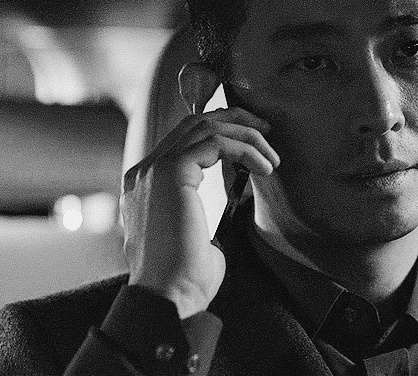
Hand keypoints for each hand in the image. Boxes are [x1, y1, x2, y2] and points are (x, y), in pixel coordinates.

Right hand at [120, 107, 279, 317]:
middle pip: (192, 123)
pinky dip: (246, 150)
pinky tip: (265, 168)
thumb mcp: (196, 238)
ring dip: (246, 136)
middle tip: (267, 133)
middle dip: (235, 121)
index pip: (183, 140)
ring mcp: (153, 170)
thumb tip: (228, 209)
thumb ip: (202, 215)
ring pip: (205, 126)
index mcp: (145, 186)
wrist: (168, 297)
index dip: (222, 134)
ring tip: (272, 157)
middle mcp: (144, 172)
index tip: (255, 146)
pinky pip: (215, 142)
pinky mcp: (170, 173)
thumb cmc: (185, 280)